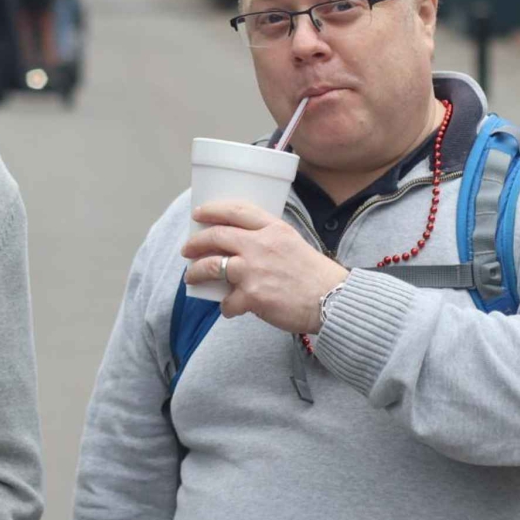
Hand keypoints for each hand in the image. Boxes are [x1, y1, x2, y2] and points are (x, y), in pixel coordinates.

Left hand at [181, 201, 348, 333]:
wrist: (332, 300)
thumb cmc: (314, 274)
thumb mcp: (293, 242)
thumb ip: (268, 238)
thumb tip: (241, 246)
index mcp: (273, 228)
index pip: (236, 211)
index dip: (213, 210)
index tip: (199, 213)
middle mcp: (260, 245)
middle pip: (217, 236)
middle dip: (195, 242)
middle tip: (187, 249)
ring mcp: (254, 270)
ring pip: (212, 266)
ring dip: (196, 272)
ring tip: (192, 277)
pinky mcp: (253, 296)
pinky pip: (227, 301)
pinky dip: (225, 307)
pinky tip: (229, 309)